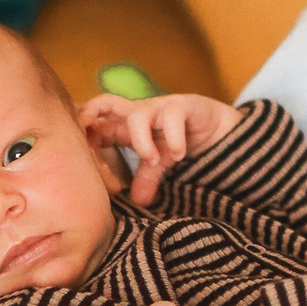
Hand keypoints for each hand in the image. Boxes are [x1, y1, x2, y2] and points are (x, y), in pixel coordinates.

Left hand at [80, 88, 240, 209]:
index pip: (94, 128)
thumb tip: (137, 202)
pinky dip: (173, 137)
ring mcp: (158, 107)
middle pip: (103, 103)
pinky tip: (178, 154)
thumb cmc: (178, 143)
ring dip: (140, 141)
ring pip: (137, 114)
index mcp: (123, 127)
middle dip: (90, 118)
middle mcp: (137, 113)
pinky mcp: (182, 105)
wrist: (217, 130)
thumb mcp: (158, 164)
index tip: (100, 176)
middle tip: (93, 144)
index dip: (89, 148)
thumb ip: (144, 178)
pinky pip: (172, 115)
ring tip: (152, 160)